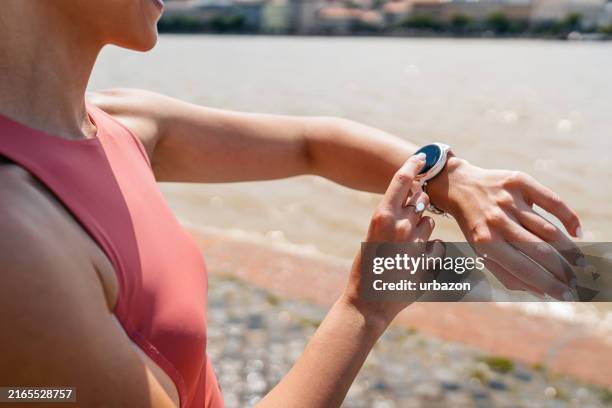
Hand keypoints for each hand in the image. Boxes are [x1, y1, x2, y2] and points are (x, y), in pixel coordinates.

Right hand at [343, 154, 443, 326]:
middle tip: (407, 219)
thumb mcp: (373, 235)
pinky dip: (430, 249)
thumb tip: (413, 198)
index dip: (414, 166)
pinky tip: (414, 261)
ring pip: (430, 221)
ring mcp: (415, 243)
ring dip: (423, 228)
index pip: (402, 180)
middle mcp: (400, 225)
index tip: (422, 158)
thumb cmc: (366, 267)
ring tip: (405, 247)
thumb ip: (391, 216)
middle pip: (420, 200)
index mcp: (382, 215)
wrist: (369, 302)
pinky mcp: (428, 260)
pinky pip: (437, 244)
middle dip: (419, 204)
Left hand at [427, 157, 582, 299]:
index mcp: (486, 242)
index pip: (524, 269)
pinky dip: (568, 217)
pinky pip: (552, 201)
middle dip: (562, 270)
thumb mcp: (481, 252)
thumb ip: (507, 274)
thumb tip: (541, 292)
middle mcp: (497, 221)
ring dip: (568, 249)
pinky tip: (576, 233)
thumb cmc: (476, 226)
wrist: (460, 187)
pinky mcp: (519, 181)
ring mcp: (509, 200)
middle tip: (576, 280)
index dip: (549, 284)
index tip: (566, 295)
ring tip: (580, 262)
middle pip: (540, 250)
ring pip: (548, 229)